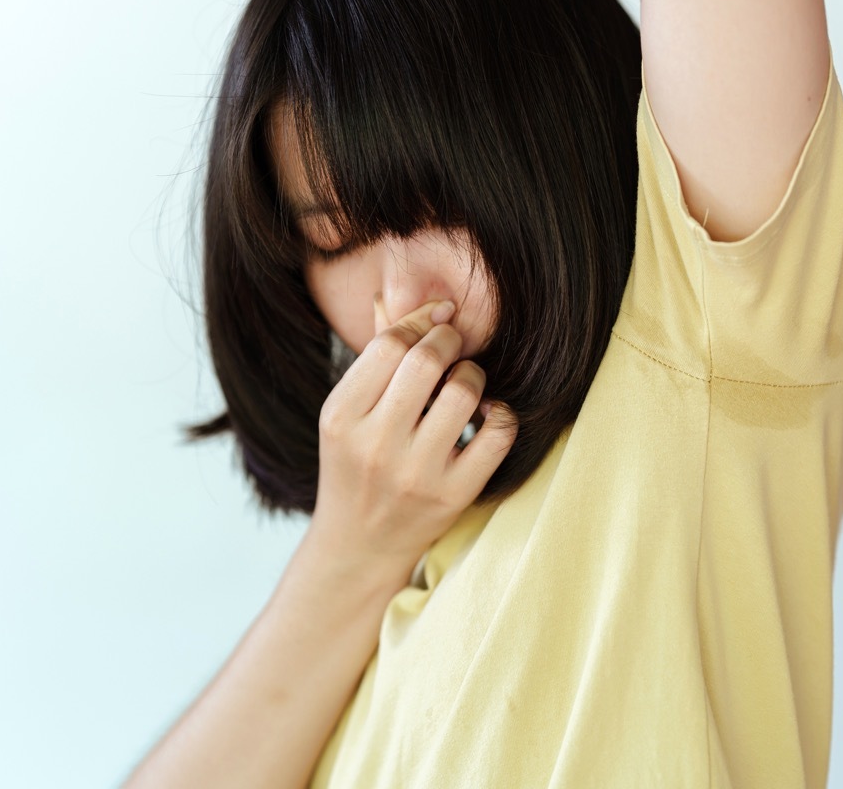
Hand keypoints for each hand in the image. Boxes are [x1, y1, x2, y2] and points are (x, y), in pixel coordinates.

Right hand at [307, 296, 516, 584]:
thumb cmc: (355, 466)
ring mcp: (415, 474)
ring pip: (464, 392)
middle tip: (455, 343)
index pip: (389, 345)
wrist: (359, 545)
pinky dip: (501, 414)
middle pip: (426, 360)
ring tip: (467, 382)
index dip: (421, 321)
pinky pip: (497, 435)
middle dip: (450, 340)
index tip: (439, 317)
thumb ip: (374, 360)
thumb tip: (400, 298)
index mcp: (341, 416)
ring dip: (474, 375)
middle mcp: (375, 445)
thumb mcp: (347, 415)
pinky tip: (488, 415)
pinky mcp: (453, 496)